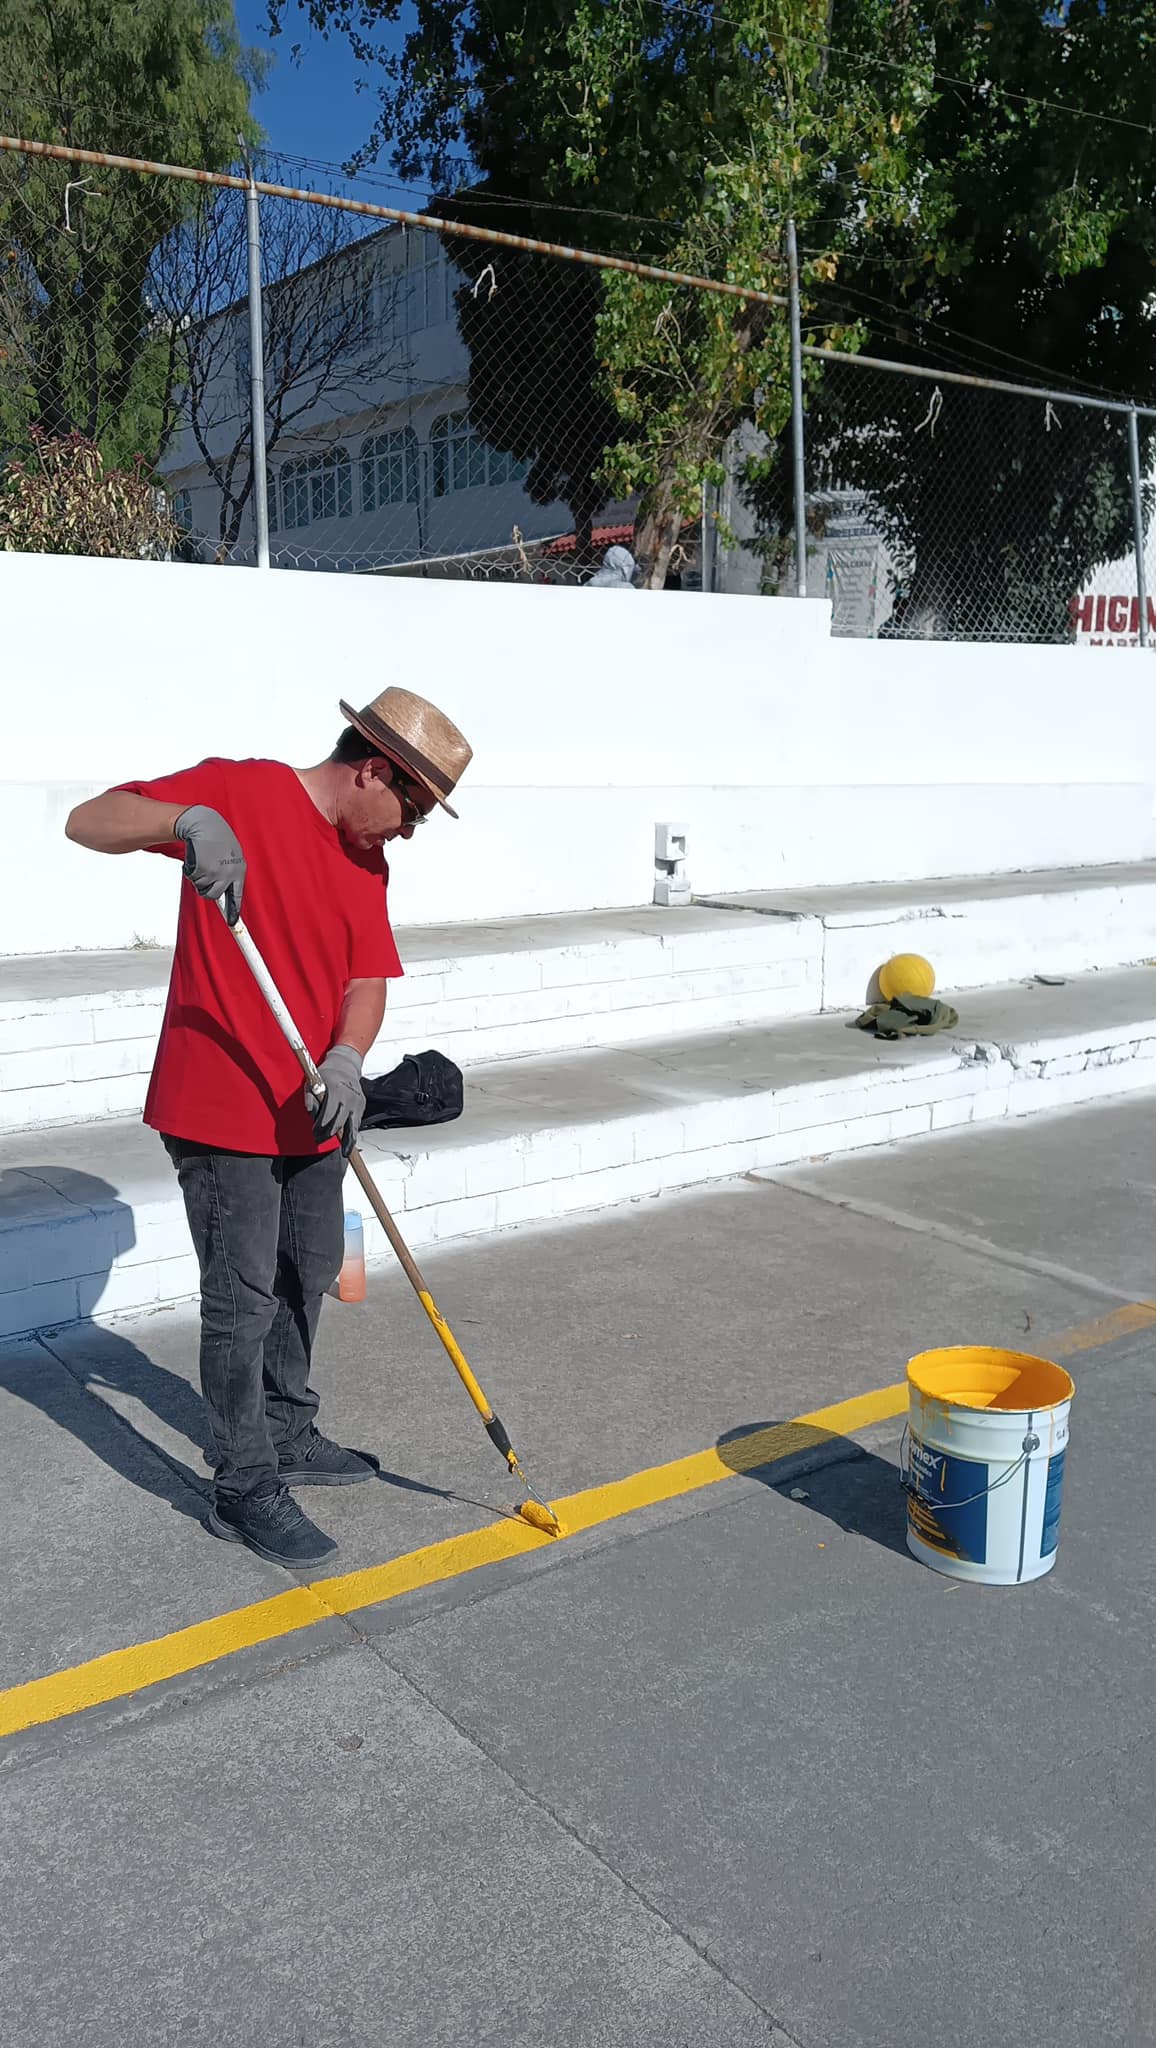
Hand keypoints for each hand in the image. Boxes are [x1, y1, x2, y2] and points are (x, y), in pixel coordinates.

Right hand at [175, 805, 245, 924]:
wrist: (204, 823)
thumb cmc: (216, 837)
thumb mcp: (229, 854)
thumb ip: (228, 871)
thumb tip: (222, 891)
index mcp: (239, 870)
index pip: (237, 896)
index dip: (233, 911)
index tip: (232, 923)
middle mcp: (229, 874)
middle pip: (214, 896)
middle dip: (204, 890)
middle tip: (201, 878)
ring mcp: (216, 873)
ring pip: (201, 888)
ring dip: (196, 877)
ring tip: (200, 861)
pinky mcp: (203, 869)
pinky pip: (192, 878)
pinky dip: (189, 870)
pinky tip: (195, 857)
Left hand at [306, 1044, 364, 1155]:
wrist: (345, 1066)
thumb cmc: (326, 1075)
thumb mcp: (312, 1082)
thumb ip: (309, 1097)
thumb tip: (310, 1113)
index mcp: (336, 1090)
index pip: (328, 1115)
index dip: (320, 1127)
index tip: (314, 1134)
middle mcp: (349, 1097)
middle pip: (339, 1123)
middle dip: (328, 1134)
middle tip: (319, 1139)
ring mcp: (358, 1102)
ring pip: (353, 1126)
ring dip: (348, 1141)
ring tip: (345, 1153)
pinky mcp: (362, 1105)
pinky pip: (357, 1123)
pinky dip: (352, 1133)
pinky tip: (348, 1143)